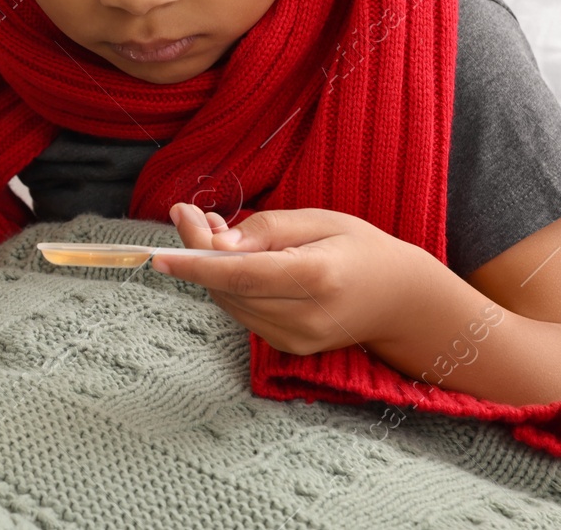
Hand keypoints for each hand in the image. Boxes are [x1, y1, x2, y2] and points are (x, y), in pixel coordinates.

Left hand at [153, 202, 421, 355]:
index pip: (242, 276)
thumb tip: (214, 243)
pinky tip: (233, 257)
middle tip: (188, 213)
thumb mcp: (320, 220)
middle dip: (197, 253)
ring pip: (230, 303)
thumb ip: (265, 229)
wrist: (401, 300)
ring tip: (215, 228)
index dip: (196, 265)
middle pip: (229, 289)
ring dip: (210, 268)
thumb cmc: (361, 249)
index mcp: (318, 278)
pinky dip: (229, 286)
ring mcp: (297, 340)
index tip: (159, 255)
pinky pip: (243, 313)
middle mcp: (306, 317)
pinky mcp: (289, 348)